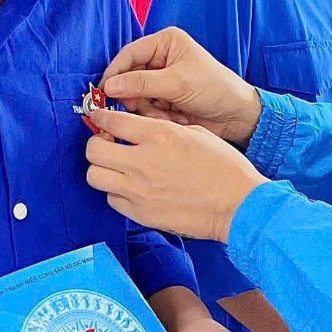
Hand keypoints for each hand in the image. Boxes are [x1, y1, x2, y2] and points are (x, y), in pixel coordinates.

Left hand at [86, 107, 263, 240]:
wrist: (237, 205)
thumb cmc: (223, 167)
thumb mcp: (195, 132)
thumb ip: (161, 128)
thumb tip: (135, 127)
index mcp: (160, 135)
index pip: (112, 121)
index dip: (101, 117)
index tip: (100, 118)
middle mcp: (143, 162)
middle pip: (93, 150)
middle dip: (97, 144)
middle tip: (109, 143)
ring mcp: (139, 191)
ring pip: (95, 176)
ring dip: (102, 169)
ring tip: (117, 167)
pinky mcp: (141, 214)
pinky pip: (112, 200)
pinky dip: (116, 192)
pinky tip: (132, 188)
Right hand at [102, 28, 262, 146]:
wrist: (236, 116)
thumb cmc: (215, 88)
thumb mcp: (178, 83)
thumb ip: (142, 84)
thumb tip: (109, 86)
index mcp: (166, 42)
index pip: (130, 54)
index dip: (115, 72)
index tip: (104, 91)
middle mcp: (160, 58)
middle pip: (128, 77)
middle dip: (135, 96)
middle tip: (144, 108)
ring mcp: (161, 80)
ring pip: (134, 96)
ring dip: (148, 110)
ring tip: (170, 115)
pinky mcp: (163, 99)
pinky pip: (145, 109)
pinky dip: (156, 117)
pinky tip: (175, 118)